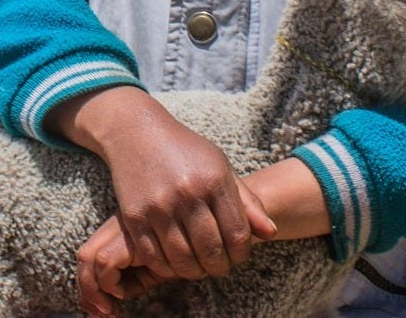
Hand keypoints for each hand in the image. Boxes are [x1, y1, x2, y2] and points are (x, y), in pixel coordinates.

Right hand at [46, 88, 276, 306]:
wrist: (137, 132)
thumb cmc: (185, 150)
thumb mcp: (221, 167)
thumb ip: (248, 202)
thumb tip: (271, 233)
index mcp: (214, 181)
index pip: (238, 236)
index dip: (240, 254)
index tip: (236, 255)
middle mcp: (187, 194)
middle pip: (211, 252)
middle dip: (219, 267)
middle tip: (217, 265)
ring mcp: (159, 206)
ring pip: (183, 260)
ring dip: (194, 272)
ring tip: (197, 266)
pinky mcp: (134, 216)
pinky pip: (153, 258)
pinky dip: (166, 268)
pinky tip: (173, 261)